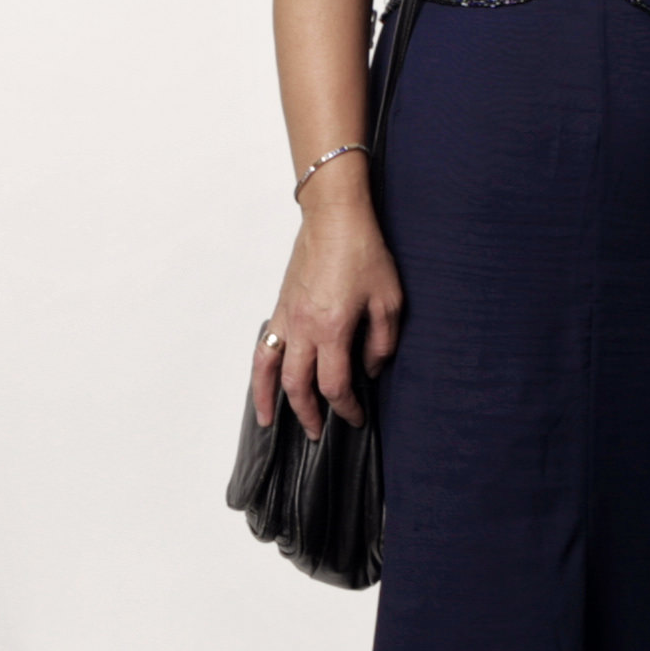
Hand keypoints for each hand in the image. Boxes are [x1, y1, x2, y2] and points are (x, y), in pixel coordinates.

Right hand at [253, 192, 403, 434]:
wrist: (334, 217)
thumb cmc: (363, 252)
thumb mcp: (389, 300)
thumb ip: (381, 342)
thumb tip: (369, 369)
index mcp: (332, 329)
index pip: (334, 385)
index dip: (346, 408)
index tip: (357, 416)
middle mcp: (303, 328)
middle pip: (298, 386)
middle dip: (307, 415)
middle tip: (317, 433)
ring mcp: (287, 318)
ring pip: (269, 370)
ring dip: (268, 399)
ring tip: (269, 422)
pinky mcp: (280, 307)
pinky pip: (263, 347)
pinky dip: (260, 370)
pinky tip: (263, 382)